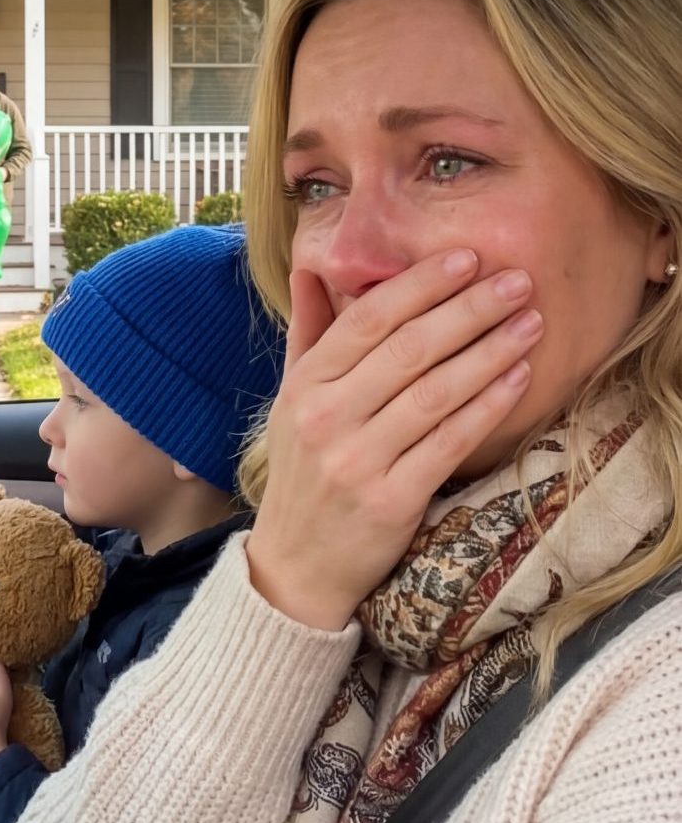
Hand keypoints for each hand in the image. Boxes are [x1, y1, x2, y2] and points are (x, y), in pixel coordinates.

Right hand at [246, 249, 540, 630]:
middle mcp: (325, 420)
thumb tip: (313, 269)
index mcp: (304, 387)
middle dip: (469, 310)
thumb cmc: (304, 472)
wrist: (296, 565)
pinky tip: (519, 378)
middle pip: (408, 350)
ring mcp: (356, 462)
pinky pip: (449, 443)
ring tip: (531, 323)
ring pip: (434, 393)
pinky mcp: (390, 501)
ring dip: (489, 352)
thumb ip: (309, 335)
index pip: (366, 320)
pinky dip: (487, 407)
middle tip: (517, 281)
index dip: (421, 285)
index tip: (467, 257)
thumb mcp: (291, 401)